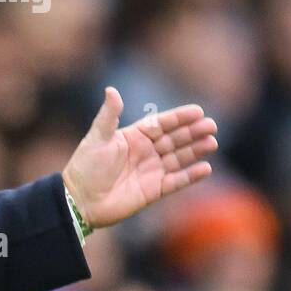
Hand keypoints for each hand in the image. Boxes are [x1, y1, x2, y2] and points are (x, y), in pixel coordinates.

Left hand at [62, 87, 217, 229]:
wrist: (78, 201)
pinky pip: (176, 182)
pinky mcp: (152, 191)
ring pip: (179, 158)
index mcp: (134, 136)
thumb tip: (111, 90)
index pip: (162, 123)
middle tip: (211, 126)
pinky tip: (205, 168)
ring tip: (212, 143)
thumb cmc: (85, 168)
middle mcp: (145, 152)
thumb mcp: (97, 138)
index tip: (198, 112)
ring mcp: (150, 171)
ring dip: (196, 150)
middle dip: (193, 132)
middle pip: (175, 139)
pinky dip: (190, 176)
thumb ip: (108, 115)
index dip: (180, 118)